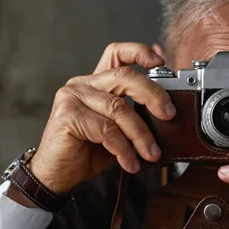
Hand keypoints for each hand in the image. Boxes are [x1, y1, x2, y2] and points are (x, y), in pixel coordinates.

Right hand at [26, 43, 175, 193]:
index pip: (116, 53)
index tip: (160, 62)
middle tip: (169, 114)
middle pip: (123, 76)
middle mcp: (81, 84)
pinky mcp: (67, 116)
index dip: (139, 52)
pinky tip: (130, 163)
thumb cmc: (88, 153)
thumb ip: (137, 114)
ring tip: (151, 154)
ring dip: (140, 134)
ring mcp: (71, 97)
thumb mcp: (120, 131)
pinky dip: (123, 148)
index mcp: (95, 83)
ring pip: (118, 108)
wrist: (58, 176)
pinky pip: (106, 129)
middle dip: (152, 94)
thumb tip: (166, 106)